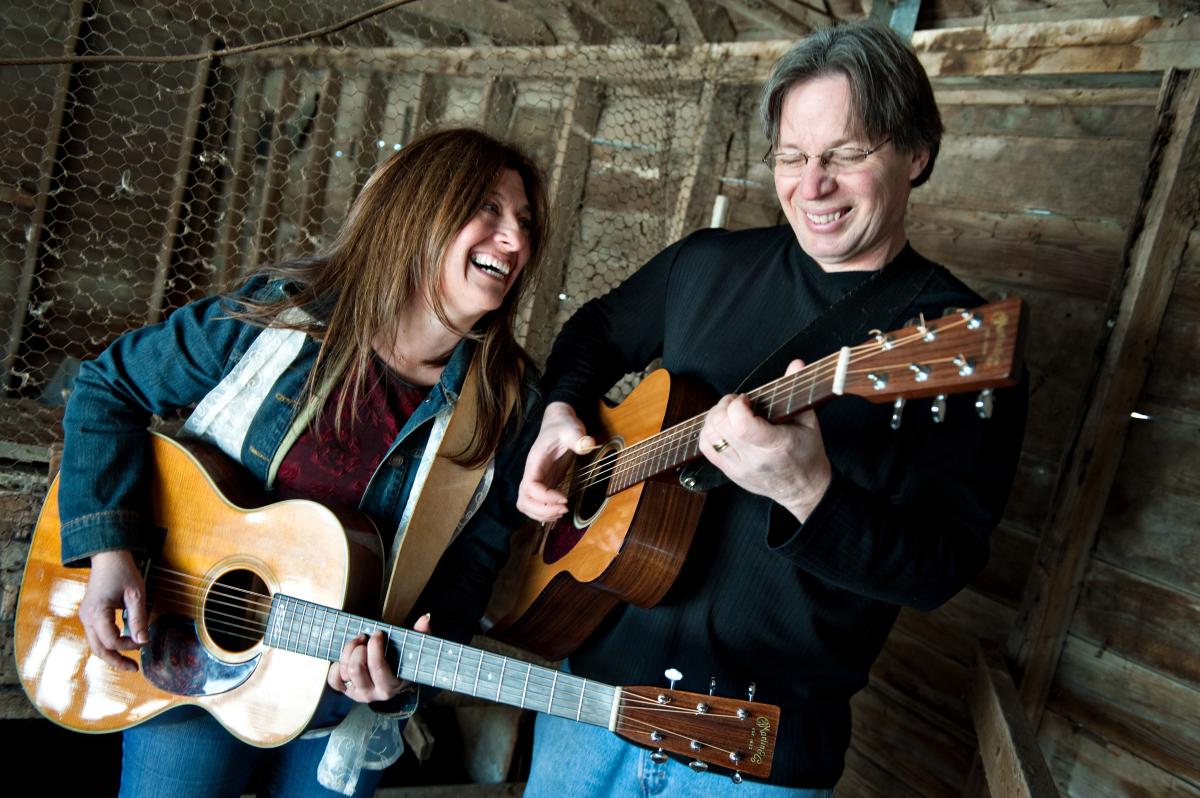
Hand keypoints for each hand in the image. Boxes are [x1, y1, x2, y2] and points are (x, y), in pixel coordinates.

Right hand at [78, 550, 148, 671]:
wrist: (108, 556)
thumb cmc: (123, 572)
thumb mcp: (136, 594)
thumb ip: (139, 619)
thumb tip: (143, 642)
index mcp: (97, 613)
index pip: (111, 640)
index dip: (128, 645)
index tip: (144, 641)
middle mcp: (86, 617)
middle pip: (98, 648)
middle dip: (116, 661)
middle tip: (135, 669)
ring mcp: (85, 616)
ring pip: (96, 644)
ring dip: (112, 654)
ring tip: (129, 662)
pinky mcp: (89, 614)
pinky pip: (96, 635)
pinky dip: (109, 643)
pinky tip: (122, 646)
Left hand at [328, 613, 430, 702]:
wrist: (394, 681)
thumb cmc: (403, 663)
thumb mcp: (413, 652)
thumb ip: (421, 634)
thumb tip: (425, 618)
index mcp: (391, 686)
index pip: (378, 667)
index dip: (375, 647)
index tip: (378, 633)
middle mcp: (373, 693)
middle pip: (357, 669)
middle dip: (358, 648)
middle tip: (364, 637)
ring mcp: (357, 694)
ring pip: (345, 671)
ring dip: (348, 652)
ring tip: (357, 642)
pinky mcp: (346, 691)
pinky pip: (334, 680)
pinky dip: (335, 667)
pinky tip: (345, 658)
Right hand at [517, 402, 594, 522]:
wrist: (559, 424)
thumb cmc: (563, 426)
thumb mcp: (571, 429)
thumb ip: (578, 438)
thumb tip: (588, 444)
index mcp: (535, 462)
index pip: (531, 487)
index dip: (545, 498)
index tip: (565, 498)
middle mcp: (531, 473)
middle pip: (523, 501)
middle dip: (542, 510)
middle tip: (564, 509)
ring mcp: (536, 480)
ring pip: (526, 505)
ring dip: (541, 514)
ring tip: (562, 512)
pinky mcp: (544, 483)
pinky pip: (536, 504)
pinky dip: (544, 513)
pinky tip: (559, 511)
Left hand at [699, 359, 831, 521]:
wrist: (804, 489)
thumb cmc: (807, 454)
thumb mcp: (810, 421)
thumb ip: (798, 390)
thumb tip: (796, 364)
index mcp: (776, 445)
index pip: (742, 425)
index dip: (736, 405)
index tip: (746, 398)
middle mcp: (755, 459)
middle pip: (721, 427)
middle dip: (723, 406)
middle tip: (736, 403)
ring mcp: (740, 468)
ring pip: (709, 437)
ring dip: (714, 418)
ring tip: (729, 413)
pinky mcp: (730, 473)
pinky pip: (706, 449)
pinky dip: (709, 432)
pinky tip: (723, 426)